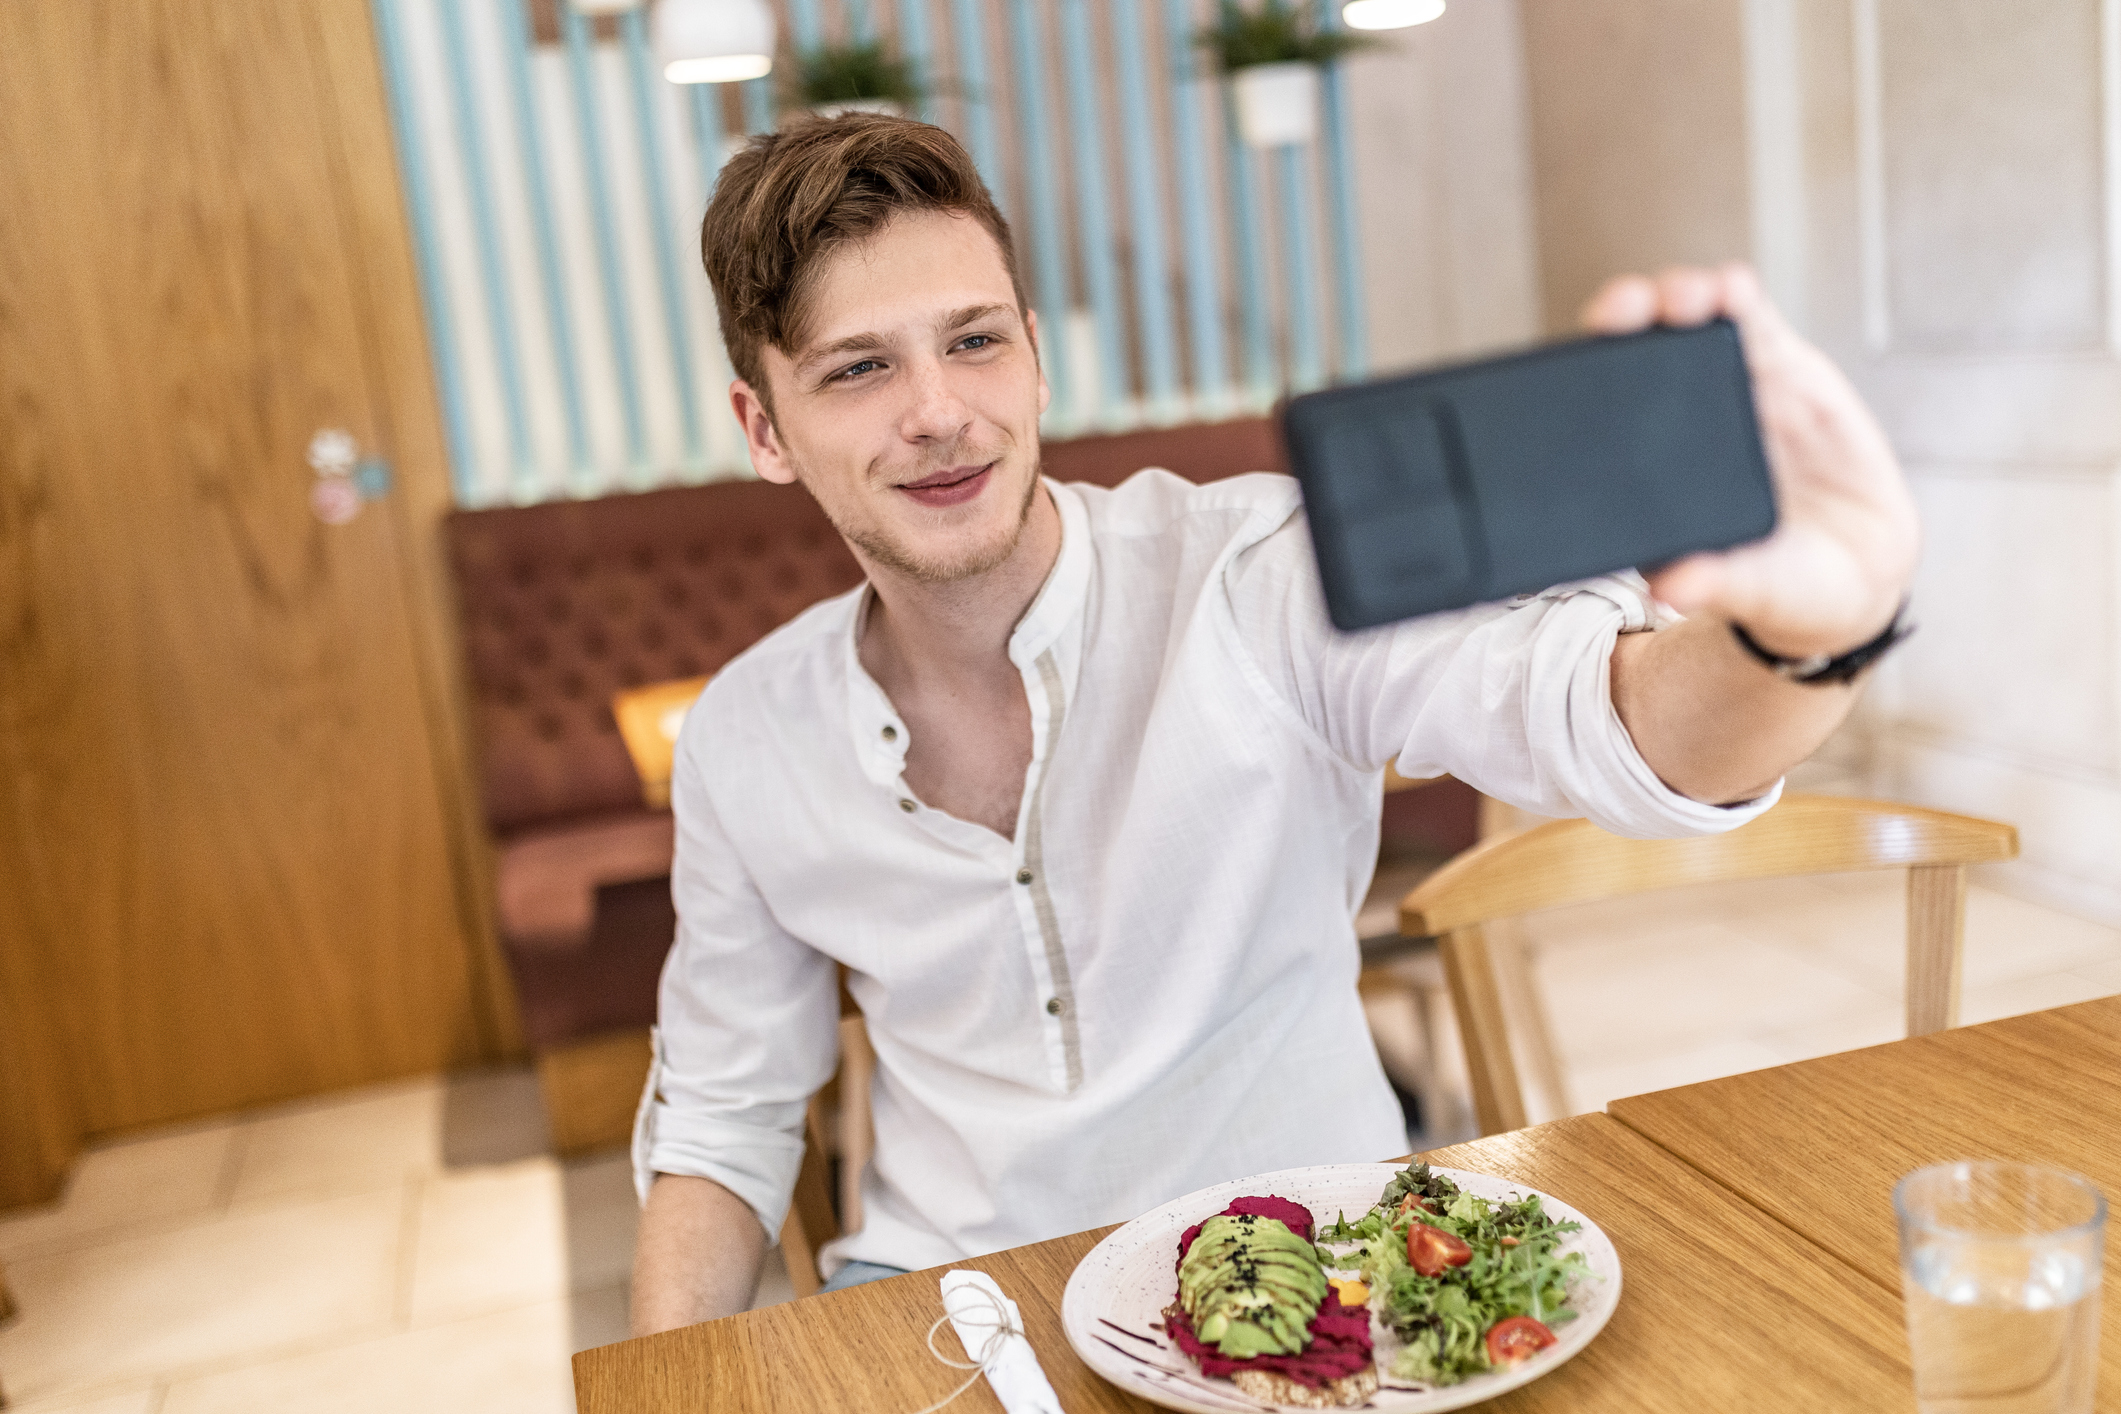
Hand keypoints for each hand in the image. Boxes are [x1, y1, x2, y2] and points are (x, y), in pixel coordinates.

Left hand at [1582, 264, 1917, 658]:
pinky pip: (1757, 328)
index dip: (1585, 378)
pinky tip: (1733, 287)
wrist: (1859, 573)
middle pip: (1642, 354)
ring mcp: (1732, 391)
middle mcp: (1681, 423)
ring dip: (1685, 298)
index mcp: (1652, 471)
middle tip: (1626, 308)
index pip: (1602, 411)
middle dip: (1629, 318)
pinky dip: (1742, 303)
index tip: (1579, 363)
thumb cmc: (1783, 583)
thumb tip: (1673, 585)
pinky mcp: (1786, 373)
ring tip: (1687, 296)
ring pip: (1697, 327)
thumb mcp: (1750, 589)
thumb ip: (1716, 582)